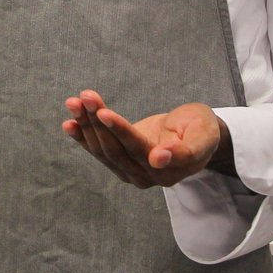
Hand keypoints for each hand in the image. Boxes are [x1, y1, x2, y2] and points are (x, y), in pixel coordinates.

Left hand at [61, 89, 231, 188]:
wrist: (194, 135)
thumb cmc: (202, 130)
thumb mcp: (203, 135)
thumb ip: (186, 150)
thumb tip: (158, 159)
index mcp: (168, 170)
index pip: (138, 148)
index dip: (120, 130)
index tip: (103, 113)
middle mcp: (146, 177)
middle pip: (115, 149)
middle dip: (97, 121)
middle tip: (86, 96)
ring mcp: (130, 172)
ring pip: (103, 149)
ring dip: (86, 124)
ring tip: (75, 101)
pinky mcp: (119, 163)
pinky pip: (97, 150)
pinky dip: (82, 136)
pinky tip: (69, 123)